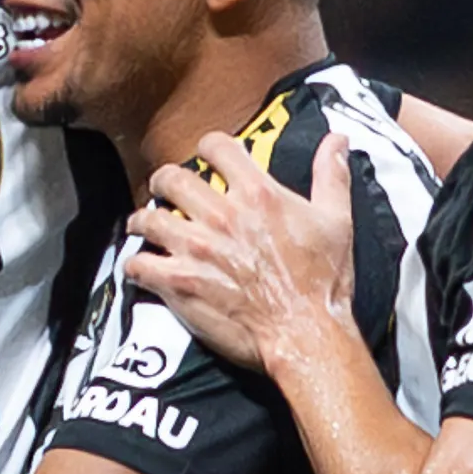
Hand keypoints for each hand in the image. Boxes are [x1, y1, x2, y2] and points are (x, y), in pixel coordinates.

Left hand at [124, 134, 358, 371]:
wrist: (306, 333)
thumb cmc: (323, 282)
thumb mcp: (337, 221)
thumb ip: (332, 175)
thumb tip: (337, 140)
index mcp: (258, 194)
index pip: (217, 147)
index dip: (208, 148)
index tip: (206, 157)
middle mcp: (222, 216)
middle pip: (172, 178)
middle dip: (165, 181)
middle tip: (165, 190)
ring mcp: (197, 248)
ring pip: (147, 218)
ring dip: (143, 221)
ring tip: (143, 225)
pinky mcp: (179, 282)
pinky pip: (138, 264)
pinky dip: (135, 265)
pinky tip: (141, 267)